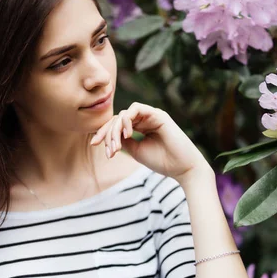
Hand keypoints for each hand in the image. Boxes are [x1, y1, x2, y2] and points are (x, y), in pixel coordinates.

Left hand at [90, 101, 212, 184]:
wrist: (182, 168)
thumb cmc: (162, 161)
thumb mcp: (136, 151)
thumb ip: (123, 140)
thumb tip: (108, 134)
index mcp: (140, 127)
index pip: (116, 124)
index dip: (103, 132)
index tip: (94, 144)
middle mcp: (145, 119)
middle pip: (117, 118)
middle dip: (107, 132)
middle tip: (106, 149)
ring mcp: (151, 115)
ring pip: (123, 114)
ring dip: (115, 129)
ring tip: (116, 146)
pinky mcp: (157, 114)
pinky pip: (136, 109)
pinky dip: (127, 120)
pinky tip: (127, 134)